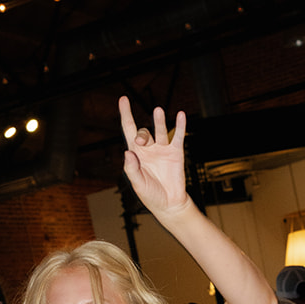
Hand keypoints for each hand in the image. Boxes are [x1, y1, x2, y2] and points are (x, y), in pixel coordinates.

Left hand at [118, 96, 188, 216]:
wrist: (169, 204)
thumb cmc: (151, 195)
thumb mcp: (138, 184)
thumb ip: (132, 169)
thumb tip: (128, 152)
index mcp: (136, 154)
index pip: (128, 130)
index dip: (125, 115)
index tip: (123, 99)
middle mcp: (149, 149)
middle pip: (143, 132)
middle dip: (142, 133)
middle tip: (142, 140)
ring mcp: (162, 150)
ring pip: (160, 130)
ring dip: (159, 120)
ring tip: (158, 111)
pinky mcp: (176, 153)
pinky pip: (177, 136)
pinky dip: (180, 126)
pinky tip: (181, 115)